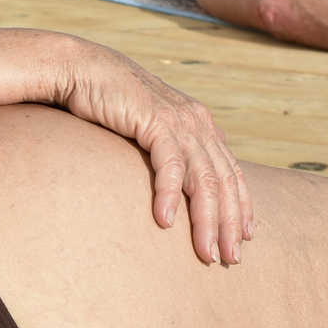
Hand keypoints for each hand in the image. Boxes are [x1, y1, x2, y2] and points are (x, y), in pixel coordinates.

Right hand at [54, 42, 254, 258]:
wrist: (82, 69)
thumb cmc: (111, 102)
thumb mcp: (151, 125)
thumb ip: (174, 144)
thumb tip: (192, 167)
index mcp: (200, 124)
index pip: (231, 171)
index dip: (241, 206)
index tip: (245, 237)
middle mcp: (197, 122)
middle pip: (223, 181)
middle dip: (229, 223)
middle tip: (231, 258)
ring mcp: (178, 121)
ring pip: (203, 179)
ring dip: (207, 220)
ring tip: (207, 252)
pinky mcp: (154, 120)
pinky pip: (169, 164)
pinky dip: (169, 195)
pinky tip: (165, 222)